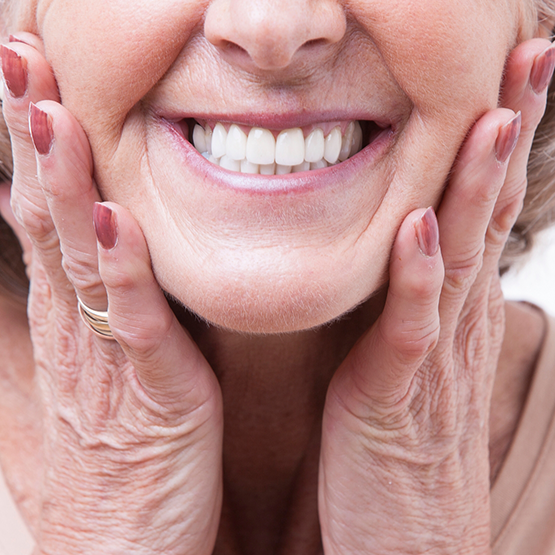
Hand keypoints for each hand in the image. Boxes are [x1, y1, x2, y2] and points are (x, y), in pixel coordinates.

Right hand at [1, 34, 222, 554]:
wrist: (119, 550)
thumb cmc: (116, 460)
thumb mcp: (98, 373)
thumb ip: (93, 309)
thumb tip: (83, 250)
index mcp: (70, 317)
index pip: (43, 214)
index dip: (34, 147)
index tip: (29, 82)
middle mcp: (75, 326)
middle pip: (47, 215)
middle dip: (33, 137)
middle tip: (20, 59)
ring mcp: (104, 356)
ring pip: (77, 255)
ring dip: (62, 183)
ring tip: (49, 112)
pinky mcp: (148, 391)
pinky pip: (132, 320)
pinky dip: (120, 269)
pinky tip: (112, 220)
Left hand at [319, 38, 553, 554]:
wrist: (407, 540)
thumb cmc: (398, 447)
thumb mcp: (405, 358)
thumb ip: (408, 303)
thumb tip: (407, 248)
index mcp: (448, 310)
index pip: (478, 209)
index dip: (496, 143)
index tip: (508, 75)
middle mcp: (452, 323)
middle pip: (485, 214)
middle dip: (509, 134)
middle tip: (531, 55)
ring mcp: (431, 359)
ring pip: (460, 257)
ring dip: (477, 186)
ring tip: (494, 114)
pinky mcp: (397, 397)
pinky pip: (410, 327)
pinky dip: (417, 276)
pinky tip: (422, 226)